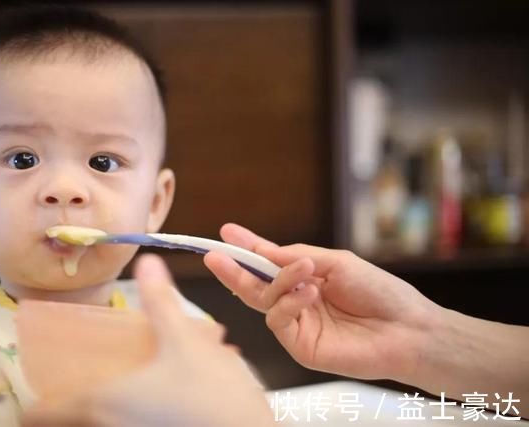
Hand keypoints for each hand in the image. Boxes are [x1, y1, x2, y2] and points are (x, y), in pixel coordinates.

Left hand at [23, 254, 273, 426]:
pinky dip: (130, 411)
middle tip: (77, 381)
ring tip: (120, 382)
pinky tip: (155, 395)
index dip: (34, 405)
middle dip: (70, 402)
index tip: (32, 393)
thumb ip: (161, 301)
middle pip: (73, 420)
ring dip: (102, 405)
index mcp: (106, 400)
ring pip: (104, 421)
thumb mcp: (183, 339)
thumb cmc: (211, 393)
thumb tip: (148, 263)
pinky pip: (131, 423)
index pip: (44, 414)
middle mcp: (113, 424)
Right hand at [204, 223, 442, 383]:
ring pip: (264, 301)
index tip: (226, 232)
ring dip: (278, 281)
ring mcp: (297, 325)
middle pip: (255, 286)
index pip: (268, 263)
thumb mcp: (336, 262)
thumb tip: (263, 250)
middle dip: (233, 269)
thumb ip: (297, 257)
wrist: (406, 328)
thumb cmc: (378, 292)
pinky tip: (310, 293)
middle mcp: (296, 301)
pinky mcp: (300, 345)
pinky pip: (277, 320)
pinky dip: (288, 302)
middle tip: (214, 255)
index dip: (247, 248)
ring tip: (304, 271)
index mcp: (306, 278)